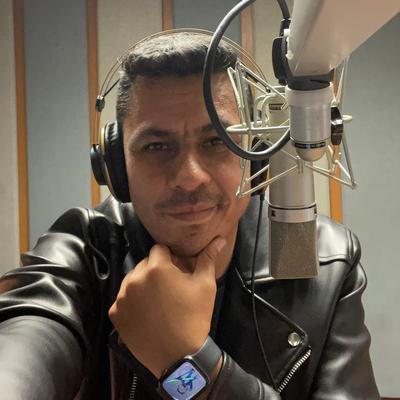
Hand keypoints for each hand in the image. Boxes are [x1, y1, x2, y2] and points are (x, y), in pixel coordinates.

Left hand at [108, 237, 225, 377]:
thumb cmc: (194, 317)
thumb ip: (207, 258)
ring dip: (143, 285)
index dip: (170, 258)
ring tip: (157, 301)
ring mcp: (122, 297)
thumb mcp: (205, 286)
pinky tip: (146, 313)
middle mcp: (134, 278)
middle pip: (145, 264)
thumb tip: (219, 239)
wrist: (179, 356)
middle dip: (156, 270)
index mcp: (156, 268)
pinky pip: (123, 299)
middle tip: (169, 287)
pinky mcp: (115, 313)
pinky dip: (132, 302)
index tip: (177, 271)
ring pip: (133, 280)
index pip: (159, 249)